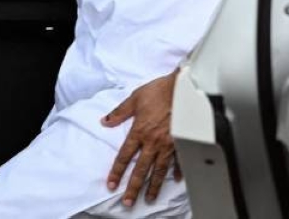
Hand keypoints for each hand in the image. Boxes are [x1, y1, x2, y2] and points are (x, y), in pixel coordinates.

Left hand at [102, 69, 182, 206]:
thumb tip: (105, 121)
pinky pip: (179, 160)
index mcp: (139, 131)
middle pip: (141, 169)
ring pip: (159, 170)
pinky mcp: (182, 141)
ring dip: (153, 186)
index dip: (117, 172)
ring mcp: (169, 143)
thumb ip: (119, 112)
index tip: (112, 184)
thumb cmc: (159, 90)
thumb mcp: (135, 98)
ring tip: (148, 198)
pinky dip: (178, 171)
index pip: (124, 156)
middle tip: (128, 202)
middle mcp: (153, 141)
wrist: (183, 86)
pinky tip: (175, 180)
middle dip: (133, 187)